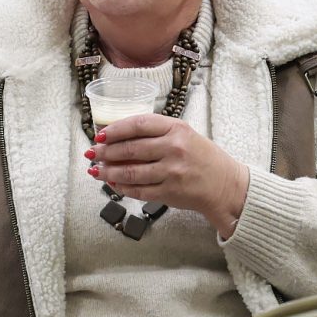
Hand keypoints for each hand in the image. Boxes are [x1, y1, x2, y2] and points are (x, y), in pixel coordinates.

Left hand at [88, 114, 249, 233]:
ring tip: (96, 170)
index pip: (138, 124)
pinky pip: (138, 190)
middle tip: (93, 153)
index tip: (101, 134)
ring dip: (108, 172)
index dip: (115, 129)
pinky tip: (113, 183)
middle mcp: (174, 149)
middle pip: (130, 149)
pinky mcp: (169, 192)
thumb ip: (155, 133)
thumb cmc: (201, 156)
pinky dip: (122, 187)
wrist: (224, 184)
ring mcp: (171, 172)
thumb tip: (118, 136)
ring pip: (130, 172)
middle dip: (106, 152)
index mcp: (176, 129)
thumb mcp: (183, 134)